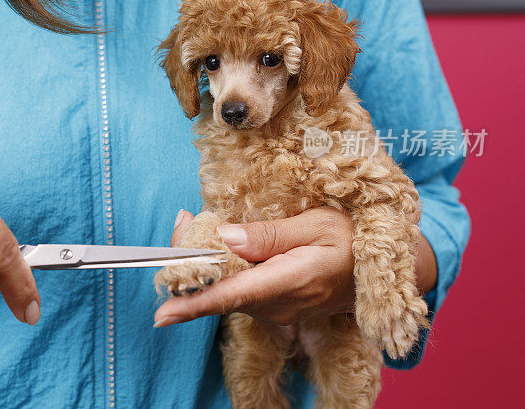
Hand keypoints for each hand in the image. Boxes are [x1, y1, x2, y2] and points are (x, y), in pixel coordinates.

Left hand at [154, 207, 357, 326]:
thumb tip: (224, 238)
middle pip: (219, 290)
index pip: (233, 296)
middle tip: (181, 222)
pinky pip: (235, 290)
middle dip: (190, 262)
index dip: (195, 305)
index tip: (162, 315)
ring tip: (192, 224)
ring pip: (224, 291)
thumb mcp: (317, 224)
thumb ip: (269, 234)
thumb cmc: (351, 241)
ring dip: (203, 263)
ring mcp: (273, 310)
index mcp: (289, 282)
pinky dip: (219, 268)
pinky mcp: (270, 307)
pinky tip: (214, 242)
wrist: (375, 273)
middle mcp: (277, 305)